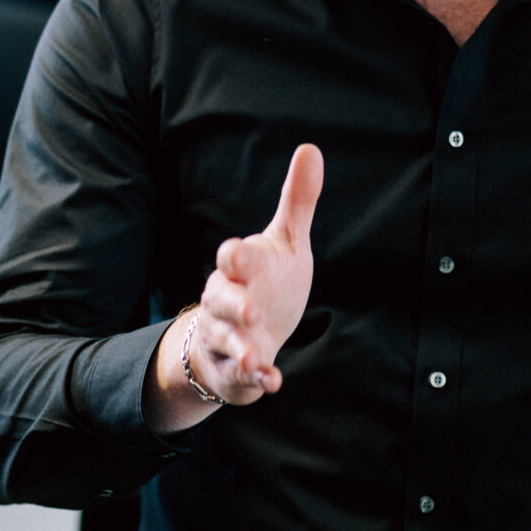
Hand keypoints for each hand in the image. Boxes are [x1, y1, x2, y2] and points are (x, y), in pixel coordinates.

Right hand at [149, 144, 323, 431]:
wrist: (242, 336)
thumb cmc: (265, 282)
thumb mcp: (285, 243)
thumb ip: (297, 201)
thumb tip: (310, 148)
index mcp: (240, 268)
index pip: (231, 258)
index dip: (234, 256)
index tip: (236, 254)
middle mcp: (226, 301)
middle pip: (220, 299)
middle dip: (233, 305)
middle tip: (253, 312)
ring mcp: (227, 337)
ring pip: (225, 340)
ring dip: (239, 349)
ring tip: (255, 359)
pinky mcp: (234, 368)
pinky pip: (240, 376)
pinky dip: (254, 379)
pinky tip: (272, 383)